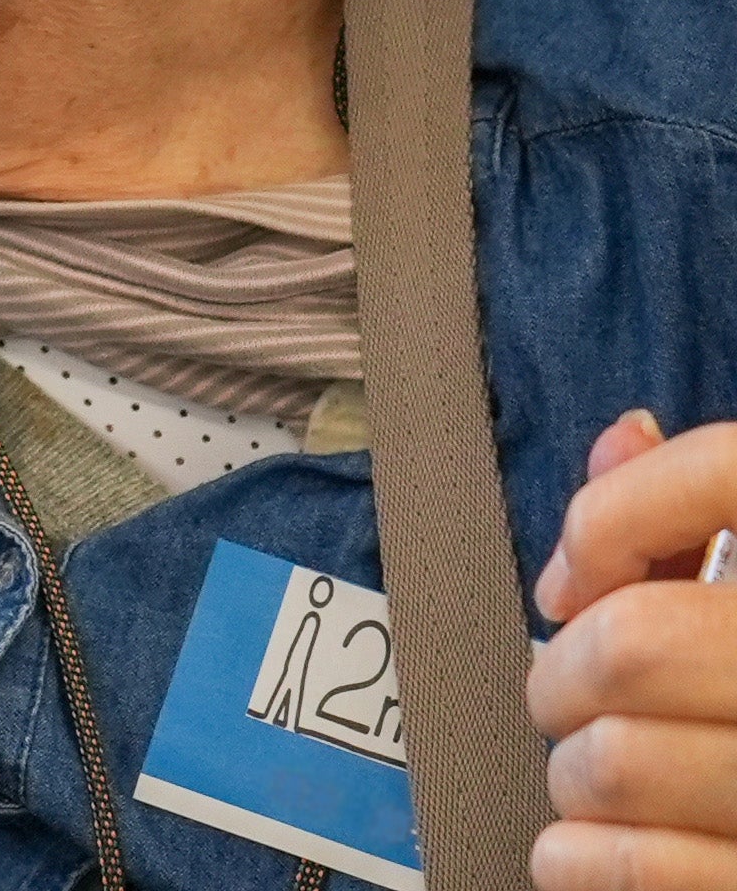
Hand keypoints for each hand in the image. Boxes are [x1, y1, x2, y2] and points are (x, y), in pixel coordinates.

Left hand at [532, 409, 736, 886]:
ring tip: (610, 772)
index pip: (725, 478)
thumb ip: (695, 517)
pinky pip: (624, 867)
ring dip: (575, 771)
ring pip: (610, 763)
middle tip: (575, 696)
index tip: (572, 579)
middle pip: (630, 643)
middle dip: (565, 673)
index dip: (610, 517)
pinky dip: (578, 857)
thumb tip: (625, 438)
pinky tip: (605, 841)